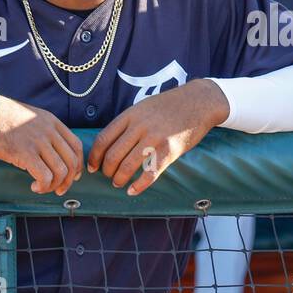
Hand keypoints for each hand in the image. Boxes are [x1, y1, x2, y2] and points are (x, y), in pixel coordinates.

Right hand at [0, 91, 83, 196]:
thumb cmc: (0, 117)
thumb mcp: (30, 118)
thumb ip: (43, 132)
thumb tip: (50, 154)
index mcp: (52, 121)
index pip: (76, 145)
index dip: (77, 164)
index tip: (73, 175)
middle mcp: (49, 131)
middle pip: (71, 160)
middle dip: (69, 179)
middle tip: (60, 189)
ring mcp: (38, 142)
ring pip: (60, 171)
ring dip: (55, 185)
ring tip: (43, 188)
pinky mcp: (25, 153)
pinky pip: (45, 176)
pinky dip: (43, 186)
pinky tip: (34, 187)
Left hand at [87, 79, 228, 195]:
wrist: (199, 102)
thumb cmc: (170, 106)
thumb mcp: (143, 107)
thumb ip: (128, 122)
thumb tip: (110, 142)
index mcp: (130, 115)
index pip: (103, 139)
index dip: (95, 157)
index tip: (92, 167)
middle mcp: (140, 126)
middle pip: (113, 155)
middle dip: (106, 171)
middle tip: (108, 176)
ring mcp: (155, 138)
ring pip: (127, 166)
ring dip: (119, 179)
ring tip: (118, 183)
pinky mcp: (170, 150)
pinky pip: (150, 173)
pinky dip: (138, 186)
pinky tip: (132, 191)